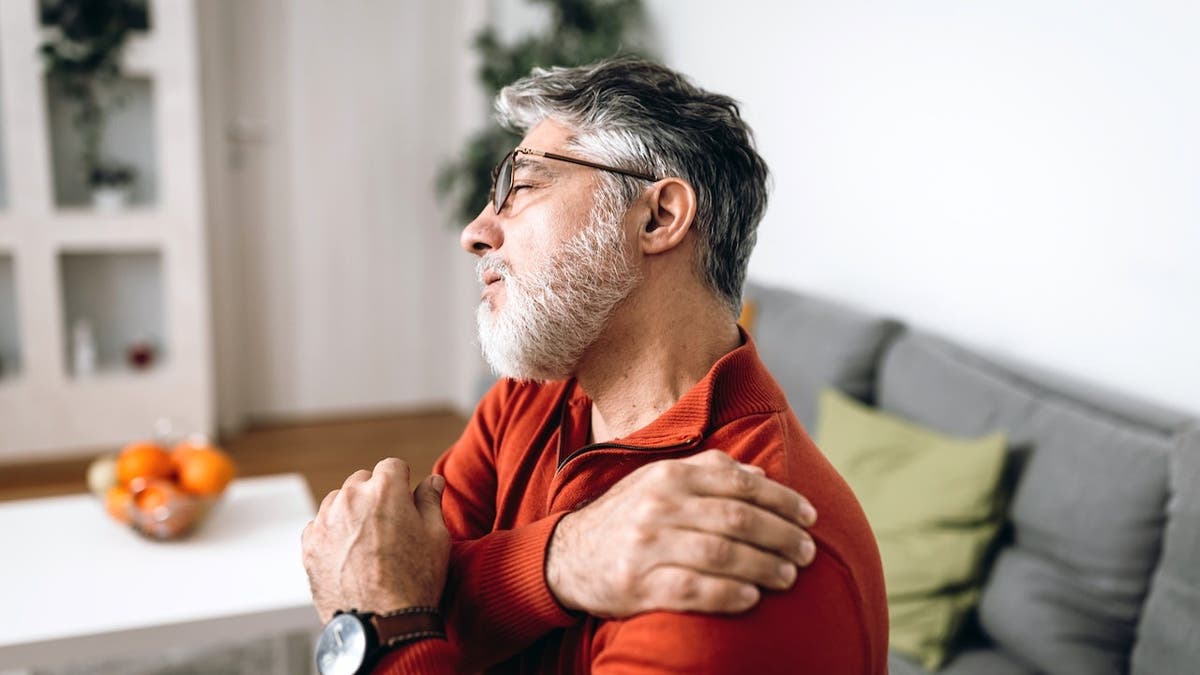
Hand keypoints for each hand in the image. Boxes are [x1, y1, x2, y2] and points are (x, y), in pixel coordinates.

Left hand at [301, 458, 449, 623]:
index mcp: (384, 489)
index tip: (405, 502)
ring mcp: (325, 521)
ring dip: (352, 512)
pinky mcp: (309, 544)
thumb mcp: (436, 537)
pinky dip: (333, 534)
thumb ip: (430, 501)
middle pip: (362, 480)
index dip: (402, 483)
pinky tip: (350, 556)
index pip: (392, 466)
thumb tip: (433, 480)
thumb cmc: (415, 580)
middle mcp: (350, 498)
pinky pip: (321, 526)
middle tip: (389, 526)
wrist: (381, 624)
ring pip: (339, 501)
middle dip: (375, 495)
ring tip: (368, 544)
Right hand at [545, 449, 817, 617]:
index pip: (740, 484)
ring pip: (720, 554)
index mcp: (670, 476)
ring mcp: (647, 546)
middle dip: (781, 535)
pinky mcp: (638, 584)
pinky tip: (752, 597)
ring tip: (788, 576)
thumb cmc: (629, 516)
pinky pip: (693, 589)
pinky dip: (728, 594)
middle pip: (737, 519)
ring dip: (764, 566)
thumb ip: (709, 473)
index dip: (782, 501)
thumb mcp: (661, 482)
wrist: (569, 555)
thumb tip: (761, 476)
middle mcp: (659, 506)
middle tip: (808, 551)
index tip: (810, 516)